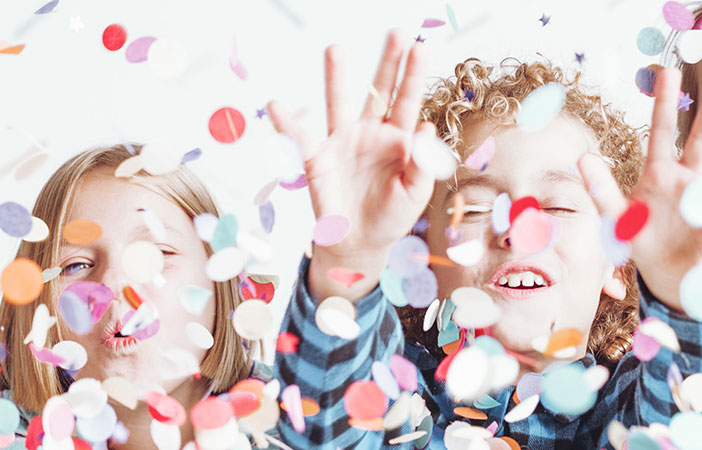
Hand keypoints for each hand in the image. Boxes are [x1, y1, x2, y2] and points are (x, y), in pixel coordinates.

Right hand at [268, 30, 435, 301]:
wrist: (358, 243)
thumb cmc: (391, 217)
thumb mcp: (414, 196)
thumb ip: (422, 164)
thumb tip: (425, 128)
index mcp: (398, 139)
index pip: (407, 101)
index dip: (413, 75)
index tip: (420, 47)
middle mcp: (370, 133)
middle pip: (379, 91)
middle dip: (388, 62)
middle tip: (397, 33)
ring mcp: (342, 142)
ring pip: (339, 103)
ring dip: (336, 78)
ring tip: (336, 49)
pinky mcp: (317, 159)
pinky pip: (300, 138)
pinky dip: (287, 123)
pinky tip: (276, 105)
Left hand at [576, 67, 701, 312]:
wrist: (666, 272)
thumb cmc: (643, 237)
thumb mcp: (618, 217)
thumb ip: (602, 189)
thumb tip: (582, 158)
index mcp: (660, 173)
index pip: (660, 133)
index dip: (663, 105)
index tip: (668, 72)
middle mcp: (688, 181)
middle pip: (699, 143)